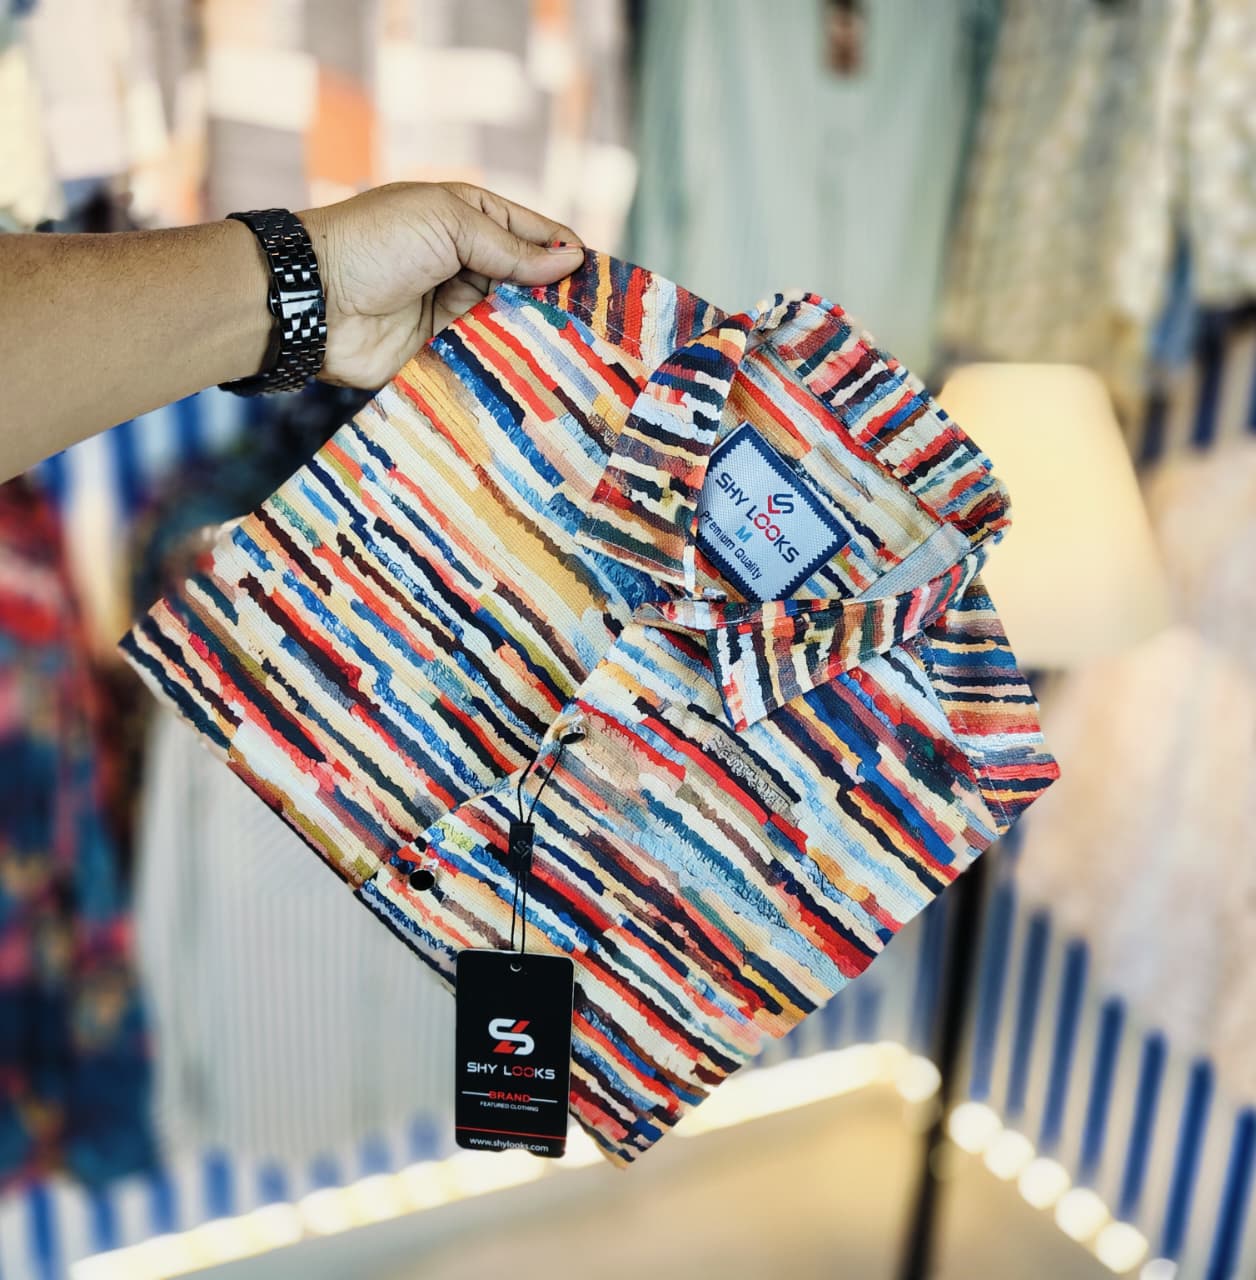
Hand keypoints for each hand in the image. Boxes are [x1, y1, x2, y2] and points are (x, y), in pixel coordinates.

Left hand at [299, 182, 583, 388]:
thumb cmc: (377, 244)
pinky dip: (511, 361)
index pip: (535, 234)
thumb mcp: (449, 225)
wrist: (314, 299)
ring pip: (513, 321)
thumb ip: (510, 249)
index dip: (569, 254)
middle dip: (560, 300)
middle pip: (530, 283)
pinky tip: (542, 373)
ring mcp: (456, 307)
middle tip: (601, 325)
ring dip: (539, 334)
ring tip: (582, 352)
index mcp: (470, 218)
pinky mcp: (444, 349)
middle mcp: (467, 262)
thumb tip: (571, 262)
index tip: (605, 282)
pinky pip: (487, 355)